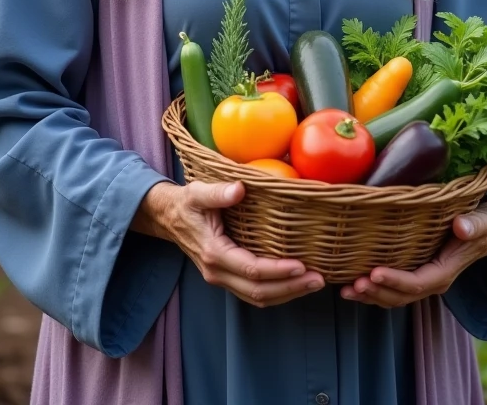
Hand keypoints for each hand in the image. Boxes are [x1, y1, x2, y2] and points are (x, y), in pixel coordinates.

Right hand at [133, 179, 324, 306]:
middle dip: (290, 288)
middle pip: (258, 292)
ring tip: (314, 283)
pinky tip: (294, 282)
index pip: (251, 270)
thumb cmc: (186, 203)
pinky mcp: (226, 277)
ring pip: (257, 298)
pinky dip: (277, 291)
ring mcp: (221, 278)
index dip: (277, 271)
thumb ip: (217, 192)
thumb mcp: (198, 192)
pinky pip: (253, 293)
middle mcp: (217, 272)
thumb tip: (240, 188)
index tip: (301, 265)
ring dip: (287, 294)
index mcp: (213, 253)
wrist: (168, 217)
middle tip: (318, 280)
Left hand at [339, 199, 486, 306]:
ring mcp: (422, 279)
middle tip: (353, 284)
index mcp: (446, 270)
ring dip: (370, 296)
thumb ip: (476, 225)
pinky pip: (391, 289)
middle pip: (401, 295)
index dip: (396, 281)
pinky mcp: (413, 272)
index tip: (374, 273)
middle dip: (377, 292)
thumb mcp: (486, 220)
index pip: (418, 282)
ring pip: (393, 296)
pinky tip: (349, 286)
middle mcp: (433, 280)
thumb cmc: (486, 221)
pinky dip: (370, 290)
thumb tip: (461, 226)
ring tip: (346, 289)